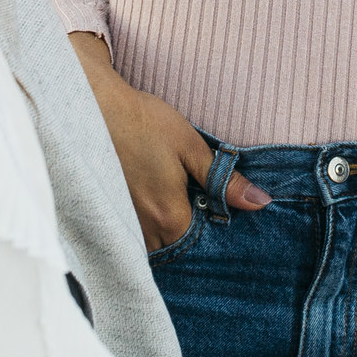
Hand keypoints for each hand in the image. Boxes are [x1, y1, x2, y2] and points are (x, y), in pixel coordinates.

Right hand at [70, 33, 267, 249]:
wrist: (96, 107)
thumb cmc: (145, 123)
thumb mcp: (191, 147)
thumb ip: (224, 180)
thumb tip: (260, 202)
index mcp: (169, 215)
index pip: (202, 245)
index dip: (215, 233)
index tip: (222, 214)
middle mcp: (145, 228)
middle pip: (176, 249)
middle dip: (191, 236)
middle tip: (201, 207)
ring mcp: (125, 223)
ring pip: (154, 244)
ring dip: (169, 232)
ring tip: (178, 203)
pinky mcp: (112, 212)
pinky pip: (136, 233)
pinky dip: (149, 227)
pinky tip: (154, 202)